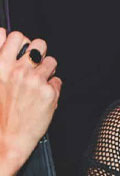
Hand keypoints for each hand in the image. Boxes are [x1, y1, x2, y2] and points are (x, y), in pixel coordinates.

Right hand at [0, 28, 60, 170]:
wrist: (5, 140)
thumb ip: (0, 59)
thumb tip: (3, 34)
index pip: (14, 36)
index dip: (20, 43)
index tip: (21, 52)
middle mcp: (16, 70)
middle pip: (37, 43)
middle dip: (37, 52)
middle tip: (33, 66)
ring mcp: (34, 80)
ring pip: (51, 60)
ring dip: (47, 70)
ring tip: (38, 83)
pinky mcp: (49, 92)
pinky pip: (57, 81)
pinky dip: (52, 88)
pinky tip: (42, 98)